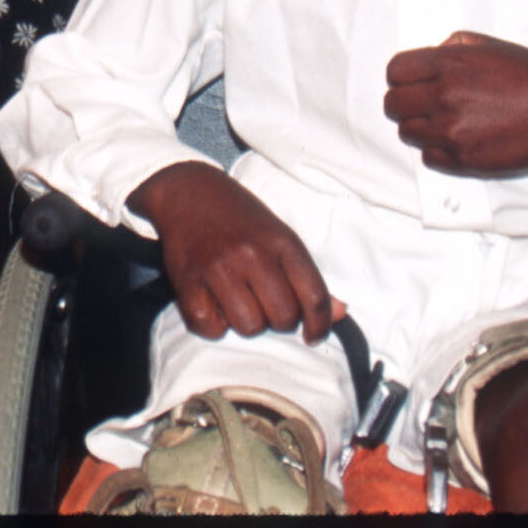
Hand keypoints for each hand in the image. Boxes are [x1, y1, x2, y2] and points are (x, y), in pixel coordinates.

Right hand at [126, 160, 344, 343]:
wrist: (188, 192)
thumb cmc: (240, 218)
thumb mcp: (279, 236)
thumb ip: (307, 277)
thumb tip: (341, 314)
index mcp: (280, 241)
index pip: (314, 296)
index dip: (320, 325)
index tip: (313, 335)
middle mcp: (251, 254)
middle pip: (283, 318)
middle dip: (279, 319)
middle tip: (266, 303)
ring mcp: (217, 268)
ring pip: (249, 327)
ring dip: (247, 322)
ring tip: (239, 300)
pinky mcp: (187, 282)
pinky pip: (211, 329)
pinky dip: (214, 325)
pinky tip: (214, 303)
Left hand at [383, 30, 527, 173]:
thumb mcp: (488, 44)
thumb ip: (451, 46)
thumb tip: (429, 57)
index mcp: (448, 64)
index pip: (395, 71)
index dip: (402, 77)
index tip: (411, 82)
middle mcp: (444, 96)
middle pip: (393, 104)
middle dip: (405, 102)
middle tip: (423, 104)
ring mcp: (452, 131)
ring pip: (407, 133)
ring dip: (420, 127)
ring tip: (444, 122)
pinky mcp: (463, 159)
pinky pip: (428, 158)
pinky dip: (437, 150)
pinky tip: (457, 139)